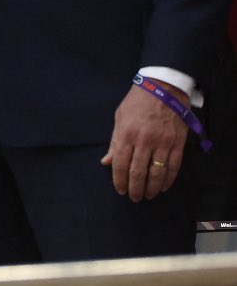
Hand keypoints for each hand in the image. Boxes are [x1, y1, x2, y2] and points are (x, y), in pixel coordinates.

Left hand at [101, 82, 188, 201]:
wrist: (162, 88)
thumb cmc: (137, 102)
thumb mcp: (120, 117)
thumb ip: (115, 142)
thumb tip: (107, 162)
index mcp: (127, 133)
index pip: (121, 163)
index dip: (119, 180)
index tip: (119, 190)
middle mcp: (144, 140)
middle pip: (138, 172)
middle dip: (135, 188)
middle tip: (133, 197)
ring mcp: (163, 143)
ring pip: (157, 173)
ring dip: (152, 188)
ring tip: (148, 195)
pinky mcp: (177, 143)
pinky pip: (173, 167)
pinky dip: (168, 180)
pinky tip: (163, 187)